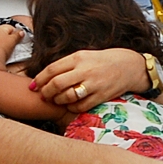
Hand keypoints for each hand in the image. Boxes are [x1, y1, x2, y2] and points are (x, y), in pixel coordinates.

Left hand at [36, 46, 153, 109]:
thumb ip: (66, 65)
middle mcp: (85, 70)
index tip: (33, 86)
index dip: (39, 79)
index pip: (52, 69)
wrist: (129, 66)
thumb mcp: (84, 56)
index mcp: (78, 58)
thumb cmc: (103, 61)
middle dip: (46, 92)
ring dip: (58, 100)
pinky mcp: (101, 96)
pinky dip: (71, 107)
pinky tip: (70, 105)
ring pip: (67, 96)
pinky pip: (80, 106)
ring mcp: (93, 84)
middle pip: (57, 83)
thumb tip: (46, 77)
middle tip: (43, 95)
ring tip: (56, 100)